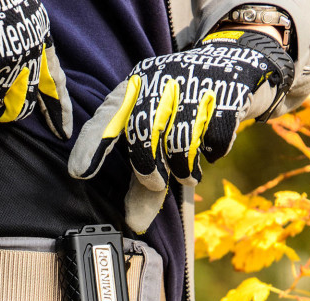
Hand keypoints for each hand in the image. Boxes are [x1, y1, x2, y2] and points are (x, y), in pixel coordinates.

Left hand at [68, 30, 293, 231]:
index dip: (92, 145)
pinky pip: (214, 139)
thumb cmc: (181, 111)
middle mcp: (158, 81)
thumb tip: (135, 223)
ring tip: (187, 174)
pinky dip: (212, 153)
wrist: (231, 67)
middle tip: (156, 184)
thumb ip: (142, 180)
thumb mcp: (157, 135)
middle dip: (148, 167)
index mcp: (133, 89)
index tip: (79, 173)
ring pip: (180, 140)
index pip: (106, 118)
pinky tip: (210, 149)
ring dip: (184, 169)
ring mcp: (192, 85)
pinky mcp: (224, 94)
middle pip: (143, 131)